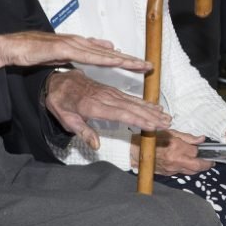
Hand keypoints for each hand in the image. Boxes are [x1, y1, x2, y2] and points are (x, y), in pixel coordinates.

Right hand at [0, 31, 149, 71]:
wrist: (14, 46)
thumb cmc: (36, 50)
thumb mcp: (64, 53)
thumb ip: (86, 50)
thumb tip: (107, 47)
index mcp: (81, 46)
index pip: (107, 55)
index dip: (126, 60)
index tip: (142, 65)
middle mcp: (80, 43)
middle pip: (110, 54)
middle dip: (131, 60)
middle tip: (150, 66)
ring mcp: (72, 44)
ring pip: (102, 54)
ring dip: (121, 59)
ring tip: (138, 65)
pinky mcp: (63, 48)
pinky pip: (86, 55)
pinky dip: (101, 57)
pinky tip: (113, 59)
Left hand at [43, 70, 170, 147]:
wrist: (58, 80)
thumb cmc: (60, 101)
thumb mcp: (65, 119)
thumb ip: (82, 131)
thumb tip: (96, 145)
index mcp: (93, 106)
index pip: (120, 114)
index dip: (138, 120)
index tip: (152, 125)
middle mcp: (105, 98)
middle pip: (132, 108)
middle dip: (151, 116)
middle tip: (167, 123)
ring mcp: (110, 93)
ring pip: (134, 102)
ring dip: (151, 110)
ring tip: (166, 117)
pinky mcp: (112, 91)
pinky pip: (130, 98)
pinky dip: (144, 103)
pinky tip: (154, 107)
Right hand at [130, 129, 212, 174]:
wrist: (136, 151)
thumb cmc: (152, 138)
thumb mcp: (170, 132)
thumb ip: (187, 137)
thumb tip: (201, 139)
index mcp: (176, 147)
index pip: (196, 152)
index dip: (202, 150)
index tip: (205, 148)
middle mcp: (175, 160)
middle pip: (197, 166)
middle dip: (206, 164)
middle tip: (210, 161)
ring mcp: (171, 169)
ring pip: (191, 172)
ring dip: (198, 168)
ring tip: (201, 163)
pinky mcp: (168, 174)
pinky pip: (182, 173)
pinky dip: (187, 169)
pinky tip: (187, 164)